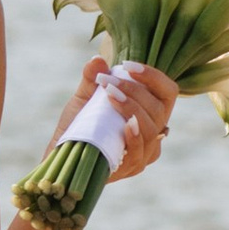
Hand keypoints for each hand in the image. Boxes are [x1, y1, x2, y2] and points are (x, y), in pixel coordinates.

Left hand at [57, 56, 177, 182]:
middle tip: (108, 82)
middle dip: (135, 91)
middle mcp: (153, 133)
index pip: (168, 92)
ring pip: (152, 130)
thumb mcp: (83, 98)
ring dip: (132, 108)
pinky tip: (125, 124)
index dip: (154, 77)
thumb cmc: (78, 126)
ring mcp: (143, 153)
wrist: (61, 155)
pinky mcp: (129, 169)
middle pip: (159, 110)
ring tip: (110, 95)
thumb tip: (97, 60)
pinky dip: (134, 136)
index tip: (128, 66)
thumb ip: (91, 79)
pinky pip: (140, 153)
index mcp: (150, 113)